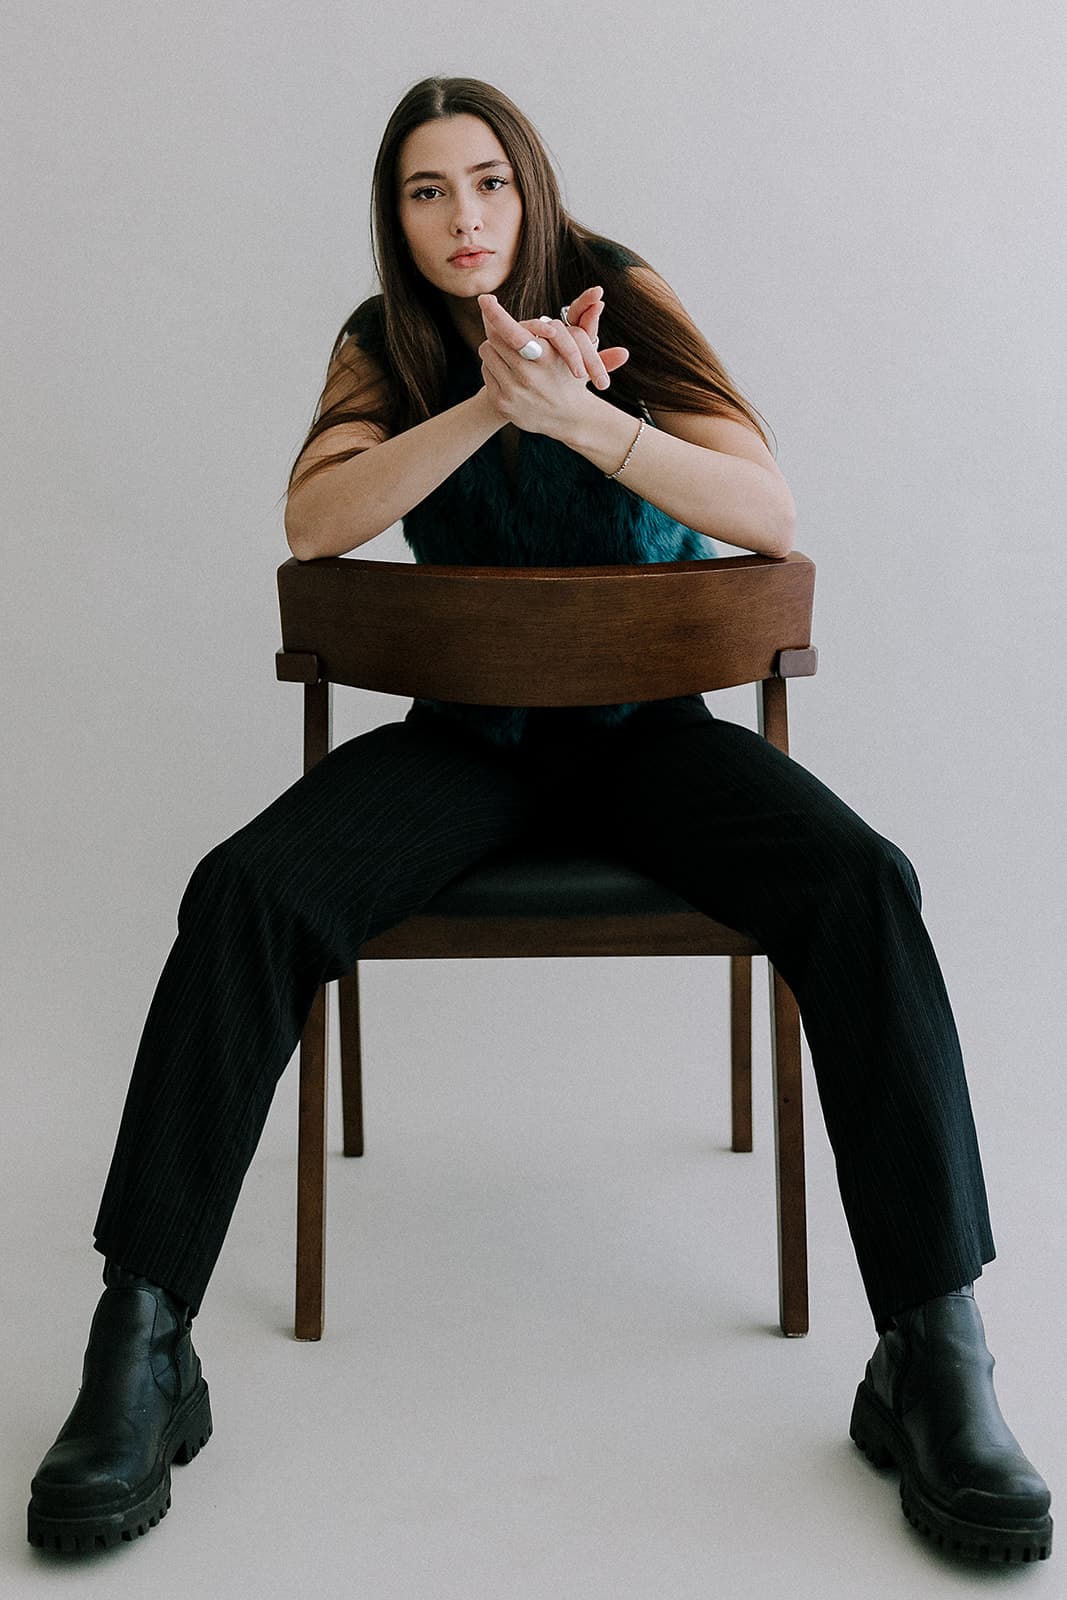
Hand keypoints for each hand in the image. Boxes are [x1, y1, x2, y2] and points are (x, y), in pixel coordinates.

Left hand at [478, 291, 629, 436]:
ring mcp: (514, 391)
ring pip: (488, 351)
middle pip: (496, 337)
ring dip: (495, 347)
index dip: (497, 314)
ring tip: (510, 352)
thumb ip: (583, 318)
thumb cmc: (572, 375)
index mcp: (547, 358)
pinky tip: (508, 372)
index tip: (485, 299)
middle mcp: (529, 376)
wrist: (569, 418)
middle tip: (504, 329)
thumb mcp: (579, 347)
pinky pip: (486, 371)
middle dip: (499, 329)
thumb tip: (599, 296)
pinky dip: (493, 367)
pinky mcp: (502, 403)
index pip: (513, 333)